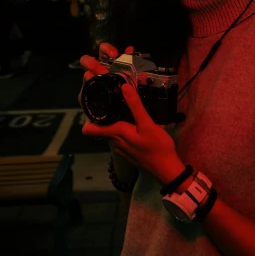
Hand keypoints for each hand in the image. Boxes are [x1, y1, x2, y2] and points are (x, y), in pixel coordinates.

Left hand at [79, 43, 178, 178]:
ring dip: (112, 120)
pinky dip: (121, 128)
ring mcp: (120, 148)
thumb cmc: (157, 147)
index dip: (87, 116)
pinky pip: (118, 137)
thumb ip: (135, 106)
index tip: (94, 101)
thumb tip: (124, 86)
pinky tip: (131, 121)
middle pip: (99, 127)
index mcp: (115, 133)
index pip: (88, 129)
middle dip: (102, 113)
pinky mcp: (128, 151)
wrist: (166, 169)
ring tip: (121, 106)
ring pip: (110, 132)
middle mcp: (113, 141)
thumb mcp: (148, 124)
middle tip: (110, 97)